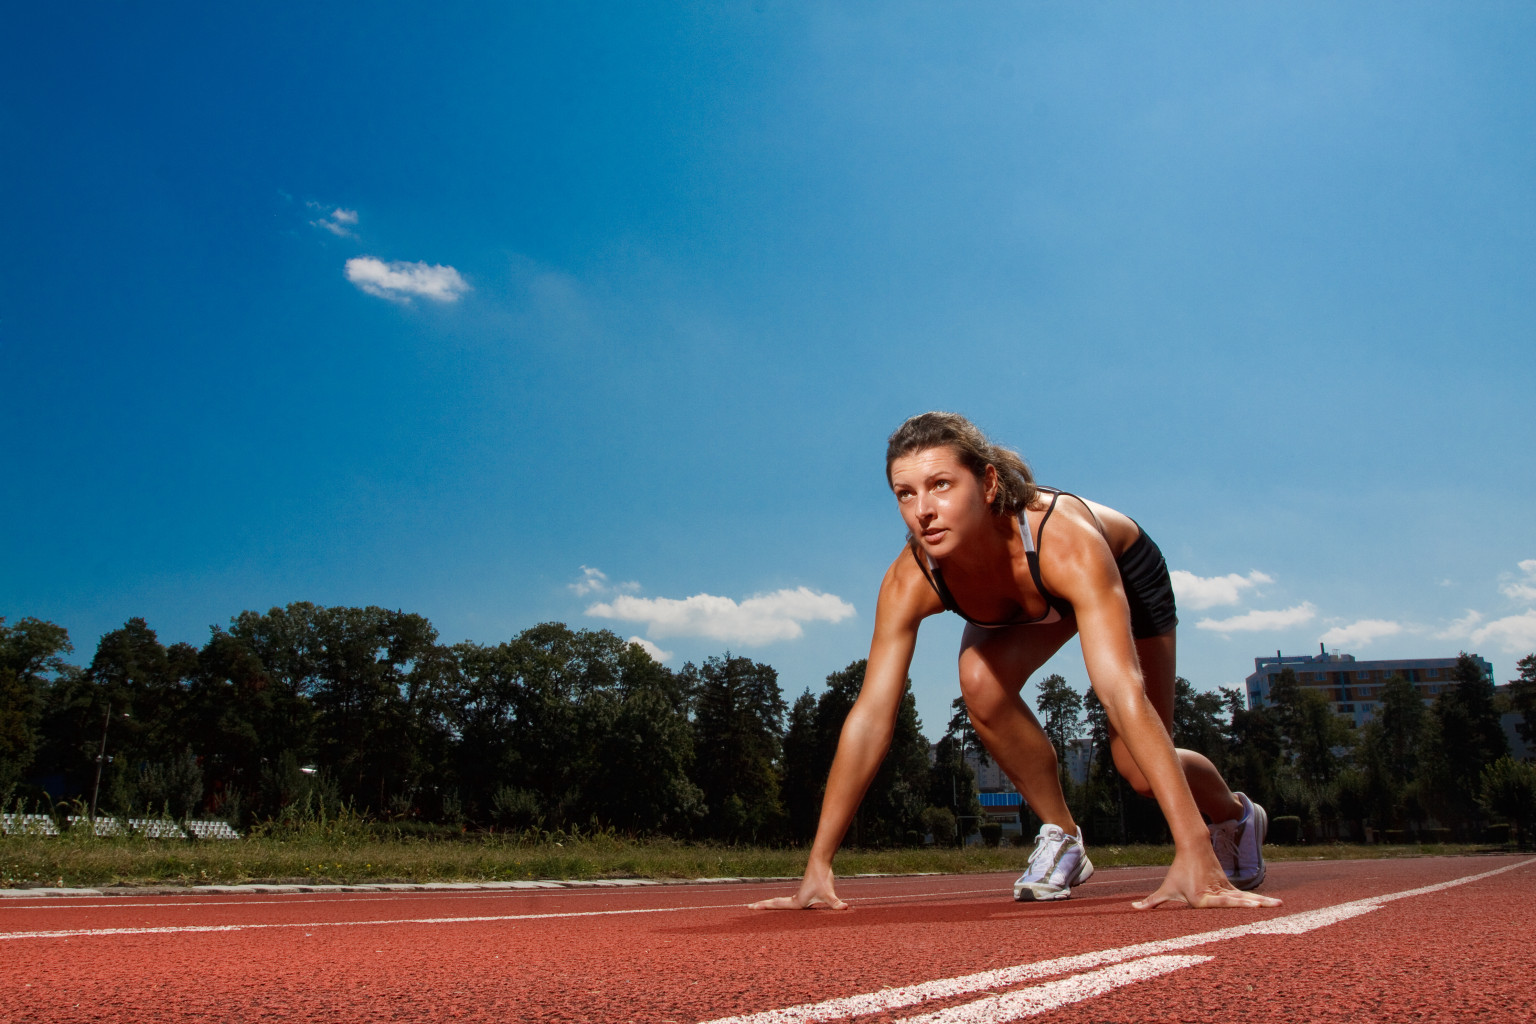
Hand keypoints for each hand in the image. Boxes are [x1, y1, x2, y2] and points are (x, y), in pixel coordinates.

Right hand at [748, 860, 847, 909]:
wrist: (820, 861)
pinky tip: (783, 906)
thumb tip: (844, 908)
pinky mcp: (804, 892)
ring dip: (770, 904)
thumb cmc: (823, 877)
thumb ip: (836, 903)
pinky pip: (788, 901)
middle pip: (775, 903)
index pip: (777, 905)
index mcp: (797, 901)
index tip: (750, 906)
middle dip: (762, 906)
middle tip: (748, 907)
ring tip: (760, 906)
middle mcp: (796, 898)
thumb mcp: (829, 893)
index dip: (764, 906)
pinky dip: (780, 903)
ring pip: (781, 902)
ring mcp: (799, 895)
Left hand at [1132, 849, 1282, 909]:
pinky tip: (1273, 905)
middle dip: (1253, 905)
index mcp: (1202, 897)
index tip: (1245, 904)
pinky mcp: (1230, 888)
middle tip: (1268, 907)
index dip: (1232, 903)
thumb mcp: (1165, 889)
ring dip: (1263, 902)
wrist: (1193, 847)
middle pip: (1236, 900)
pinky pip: (1246, 896)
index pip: (1219, 901)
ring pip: (1245, 897)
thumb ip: (1152, 901)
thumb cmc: (1179, 871)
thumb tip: (1134, 909)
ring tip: (1279, 906)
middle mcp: (1217, 893)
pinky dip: (1259, 900)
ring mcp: (1226, 889)